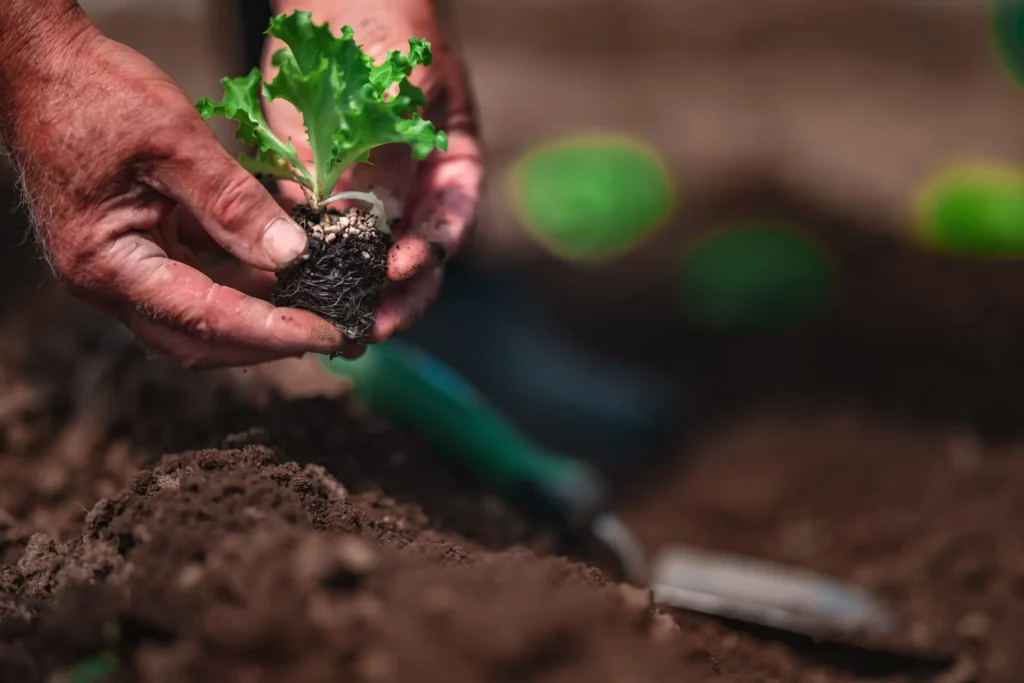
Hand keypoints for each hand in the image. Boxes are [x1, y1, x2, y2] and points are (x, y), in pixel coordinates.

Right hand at [0, 13, 346, 367]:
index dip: (272, 331)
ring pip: (199, 315)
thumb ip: (232, 202)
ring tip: (315, 301)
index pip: (205, 318)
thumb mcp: (172, 141)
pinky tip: (279, 265)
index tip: (327, 334)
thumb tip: (291, 254)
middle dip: (268, 341)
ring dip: (257, 312)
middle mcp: (109, 281)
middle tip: (331, 333)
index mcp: (108, 265)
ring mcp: (121, 268)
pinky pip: (194, 279)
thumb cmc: (91, 93)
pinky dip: (239, 278)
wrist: (40, 65)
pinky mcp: (137, 248)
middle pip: (200, 338)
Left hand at [263, 0, 482, 351]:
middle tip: (362, 327)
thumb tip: (370, 222)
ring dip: (346, 296)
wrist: (334, 7)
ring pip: (363, 264)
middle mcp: (414, 198)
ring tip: (324, 326)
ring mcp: (367, 202)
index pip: (448, 227)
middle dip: (389, 298)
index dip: (427, 253)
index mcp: (452, 173)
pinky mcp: (319, 198)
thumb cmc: (384, 34)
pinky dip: (305, 269)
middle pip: (411, 263)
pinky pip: (316, 242)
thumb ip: (386, 153)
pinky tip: (289, 292)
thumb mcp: (395, 86)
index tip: (398, 269)